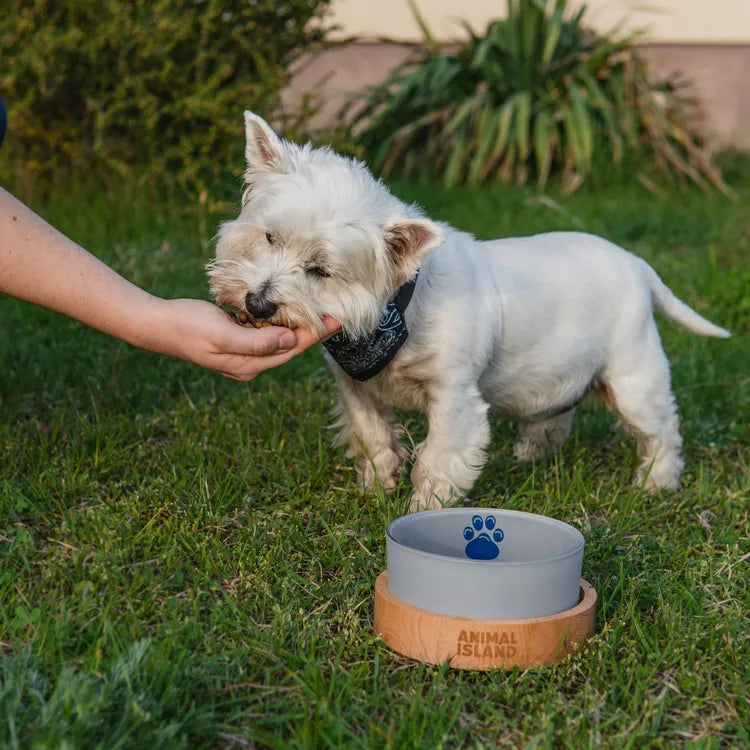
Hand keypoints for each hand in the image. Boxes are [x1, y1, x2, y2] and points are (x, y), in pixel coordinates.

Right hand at [153, 298, 340, 379]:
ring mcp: (242, 354)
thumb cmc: (188, 327)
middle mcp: (249, 363)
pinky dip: (279, 323)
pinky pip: (265, 333)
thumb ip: (258, 341)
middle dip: (313, 331)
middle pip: (290, 347)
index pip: (291, 350)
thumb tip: (291, 342)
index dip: (315, 335)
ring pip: (279, 340)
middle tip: (335, 315)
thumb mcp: (224, 334)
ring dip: (298, 327)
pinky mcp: (236, 340)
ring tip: (318, 312)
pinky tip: (289, 311)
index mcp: (249, 365)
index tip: (336, 321)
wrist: (158, 325)